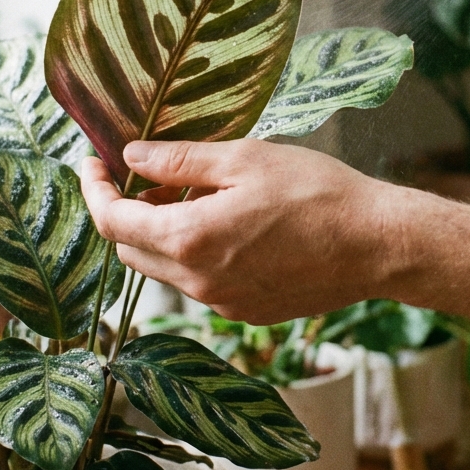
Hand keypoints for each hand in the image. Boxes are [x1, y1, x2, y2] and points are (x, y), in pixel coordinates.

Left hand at [80, 139, 392, 324]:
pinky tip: (230, 225)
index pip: (113, 222)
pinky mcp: (247, 312)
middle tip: (146, 173)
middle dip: (127, 211)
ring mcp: (222, 304)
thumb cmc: (318, 193)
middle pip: (133, 250)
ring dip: (164, 233)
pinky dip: (197, 253)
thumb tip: (131, 157)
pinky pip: (202, 283)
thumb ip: (179, 160)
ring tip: (196, 194)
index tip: (92, 162)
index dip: (94, 190)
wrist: (377, 244)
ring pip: (166, 269)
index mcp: (189, 239)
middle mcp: (197, 282)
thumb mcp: (245, 159)